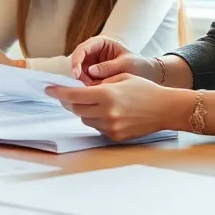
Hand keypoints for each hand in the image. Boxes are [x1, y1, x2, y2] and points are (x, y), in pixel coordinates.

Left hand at [49, 74, 187, 141]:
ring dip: (83, 111)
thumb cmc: (145, 89)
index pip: (74, 95)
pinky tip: (105, 112)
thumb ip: (98, 83)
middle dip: (69, 102)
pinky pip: (96, 127)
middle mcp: (107, 112)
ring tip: (93, 102)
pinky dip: (95, 119)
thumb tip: (78, 87)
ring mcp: (111, 127)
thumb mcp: (121, 77)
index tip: (48, 89)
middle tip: (67, 95)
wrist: (166, 109)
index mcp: (107, 94)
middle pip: (76, 109)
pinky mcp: (115, 136)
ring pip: (84, 119)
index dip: (58, 93)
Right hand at [69, 36, 157, 85]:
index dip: (77, 60)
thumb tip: (90, 71)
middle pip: (78, 62)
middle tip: (85, 87)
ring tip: (95, 91)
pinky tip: (96, 93)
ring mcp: (93, 64)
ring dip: (83, 83)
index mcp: (101, 43)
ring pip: (80, 73)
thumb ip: (109, 67)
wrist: (148, 75)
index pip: (83, 49)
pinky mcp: (94, 77)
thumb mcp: (126, 64)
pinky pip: (86, 81)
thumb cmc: (139, 64)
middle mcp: (93, 53)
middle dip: (79, 75)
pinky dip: (89, 88)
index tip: (76, 74)